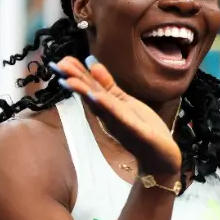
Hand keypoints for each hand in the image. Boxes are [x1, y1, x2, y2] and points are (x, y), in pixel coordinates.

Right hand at [56, 57, 181, 175]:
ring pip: (101, 107)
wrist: (161, 157)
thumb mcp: (125, 102)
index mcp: (108, 108)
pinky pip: (122, 119)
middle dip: (75, 81)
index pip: (90, 89)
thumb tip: (92, 64)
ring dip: (85, 94)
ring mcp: (122, 125)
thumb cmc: (143, 129)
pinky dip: (110, 108)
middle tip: (57, 65)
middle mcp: (110, 117)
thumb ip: (108, 85)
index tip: (60, 61)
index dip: (76, 75)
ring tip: (70, 81)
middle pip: (91, 96)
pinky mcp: (138, 132)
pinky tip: (98, 97)